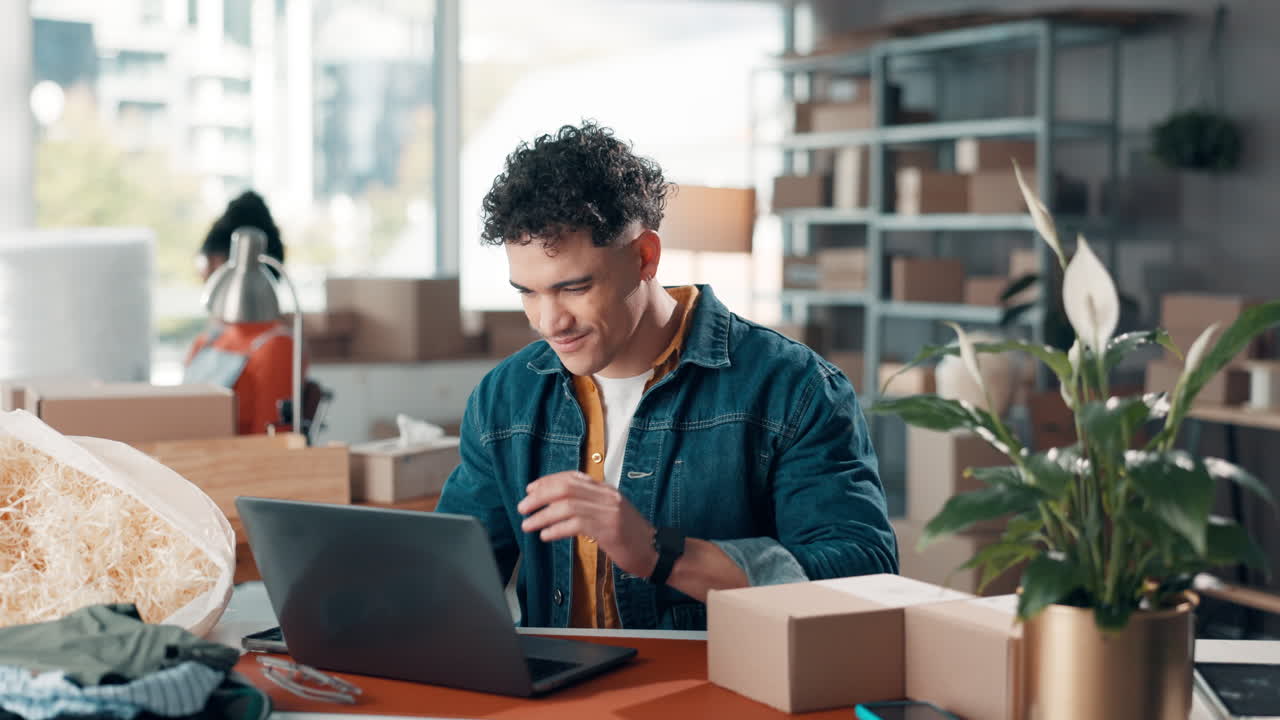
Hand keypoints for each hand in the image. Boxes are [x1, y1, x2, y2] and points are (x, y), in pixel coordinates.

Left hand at [517, 471, 658, 578]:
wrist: (655, 551)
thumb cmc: (630, 536)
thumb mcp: (610, 514)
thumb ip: (589, 506)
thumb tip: (557, 506)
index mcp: (606, 490)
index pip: (572, 477)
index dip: (547, 481)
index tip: (530, 490)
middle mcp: (607, 495)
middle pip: (566, 488)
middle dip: (539, 496)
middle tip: (523, 508)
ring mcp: (609, 511)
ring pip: (567, 506)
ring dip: (543, 515)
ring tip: (528, 525)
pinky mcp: (609, 529)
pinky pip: (576, 524)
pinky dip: (556, 529)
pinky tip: (545, 536)